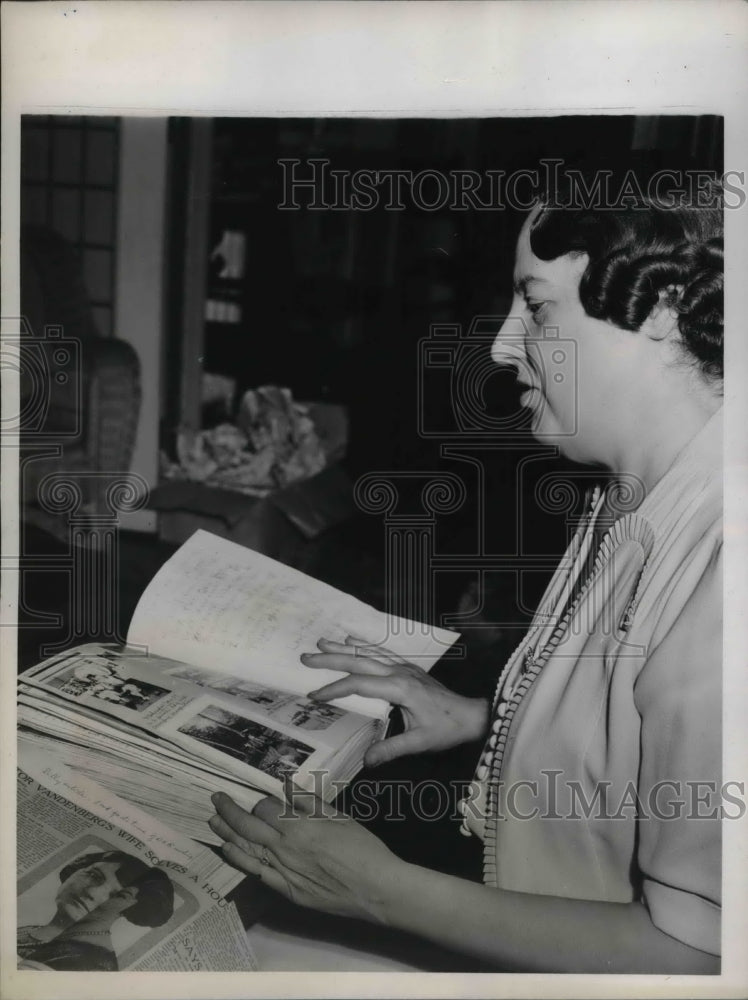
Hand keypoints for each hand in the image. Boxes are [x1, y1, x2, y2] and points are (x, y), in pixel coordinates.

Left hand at [209, 786, 398, 923]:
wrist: (375, 889)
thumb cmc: (362, 848)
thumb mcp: (339, 817)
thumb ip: (309, 801)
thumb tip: (286, 783)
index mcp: (299, 827)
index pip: (265, 809)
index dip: (260, 802)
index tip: (261, 799)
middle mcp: (285, 848)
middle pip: (248, 827)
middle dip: (229, 811)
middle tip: (216, 799)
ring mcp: (283, 872)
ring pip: (246, 850)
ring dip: (227, 833)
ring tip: (212, 821)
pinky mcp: (286, 891)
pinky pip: (257, 873)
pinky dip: (240, 860)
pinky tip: (229, 849)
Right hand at [301, 637, 488, 765]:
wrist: (472, 714)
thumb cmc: (448, 728)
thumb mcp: (420, 743)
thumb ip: (391, 749)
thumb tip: (366, 760)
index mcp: (399, 688)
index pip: (359, 685)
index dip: (334, 689)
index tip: (314, 695)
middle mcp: (399, 672)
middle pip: (359, 660)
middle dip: (331, 659)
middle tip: (305, 657)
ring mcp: (404, 668)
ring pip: (369, 653)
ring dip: (344, 647)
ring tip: (321, 641)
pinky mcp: (408, 669)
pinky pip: (381, 652)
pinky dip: (364, 645)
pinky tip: (353, 640)